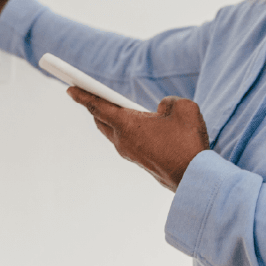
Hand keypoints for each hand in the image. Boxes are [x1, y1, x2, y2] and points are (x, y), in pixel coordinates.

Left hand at [66, 87, 209, 191]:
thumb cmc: (187, 141)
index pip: (98, 106)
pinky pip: (126, 141)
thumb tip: (161, 110)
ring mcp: (130, 153)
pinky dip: (124, 130)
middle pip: (101, 120)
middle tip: (89, 94)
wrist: (195, 177)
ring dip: (110, 120)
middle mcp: (123, 141)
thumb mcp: (183, 108)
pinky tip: (135, 125)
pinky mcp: (140, 161)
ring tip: (112, 107)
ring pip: (113, 133)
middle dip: (94, 106)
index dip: (82, 95)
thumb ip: (168, 102)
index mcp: (127, 124)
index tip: (70, 88)